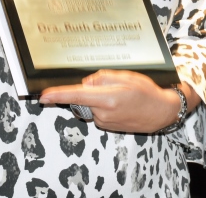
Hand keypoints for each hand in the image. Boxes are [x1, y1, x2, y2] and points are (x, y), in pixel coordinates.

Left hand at [39, 71, 190, 133]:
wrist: (161, 112)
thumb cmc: (147, 92)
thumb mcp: (126, 77)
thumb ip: (102, 78)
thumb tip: (86, 84)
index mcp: (108, 98)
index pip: (77, 96)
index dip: (59, 95)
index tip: (44, 96)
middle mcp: (104, 113)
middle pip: (83, 99)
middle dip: (88, 90)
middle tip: (110, 85)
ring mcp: (105, 123)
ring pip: (90, 105)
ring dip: (98, 99)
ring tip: (121, 95)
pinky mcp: (108, 127)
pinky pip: (97, 113)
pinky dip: (103, 106)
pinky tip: (120, 104)